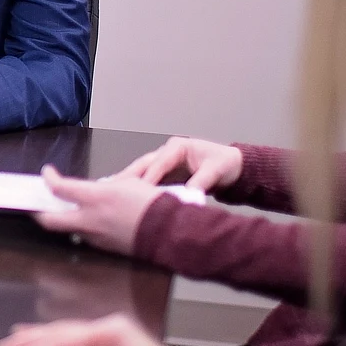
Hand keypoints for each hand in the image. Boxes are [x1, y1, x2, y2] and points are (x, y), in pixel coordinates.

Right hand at [0, 314, 191, 345]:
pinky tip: (36, 340)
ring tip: (10, 344)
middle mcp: (106, 329)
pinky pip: (70, 344)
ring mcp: (105, 337)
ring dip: (35, 341)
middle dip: (28, 342)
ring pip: (61, 336)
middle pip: (59, 333)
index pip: (66, 339)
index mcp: (111, 330)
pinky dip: (49, 344)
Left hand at [32, 166, 160, 256]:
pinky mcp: (104, 248)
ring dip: (64, 221)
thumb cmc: (153, 204)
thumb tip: (97, 188)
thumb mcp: (129, 183)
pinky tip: (89, 222)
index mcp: (95, 198)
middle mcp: (90, 219)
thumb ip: (107, 186)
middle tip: (37, 205)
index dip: (49, 179)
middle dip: (39, 212)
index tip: (47, 174)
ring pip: (68, 230)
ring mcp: (95, 236)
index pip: (59, 188)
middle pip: (50, 220)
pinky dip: (82, 229)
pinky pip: (86, 237)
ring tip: (64, 211)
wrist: (169, 231)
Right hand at [117, 137, 241, 191]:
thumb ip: (201, 182)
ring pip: (142, 172)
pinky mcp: (165, 174)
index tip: (138, 192)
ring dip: (128, 183)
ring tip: (112, 194)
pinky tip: (125, 197)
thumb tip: (189, 195)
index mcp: (178, 147)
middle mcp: (167, 153)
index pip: (158, 163)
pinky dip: (137, 188)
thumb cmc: (225, 164)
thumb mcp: (215, 170)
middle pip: (143, 165)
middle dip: (127, 178)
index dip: (148, 178)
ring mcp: (165, 163)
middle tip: (112, 191)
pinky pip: (148, 181)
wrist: (234, 168)